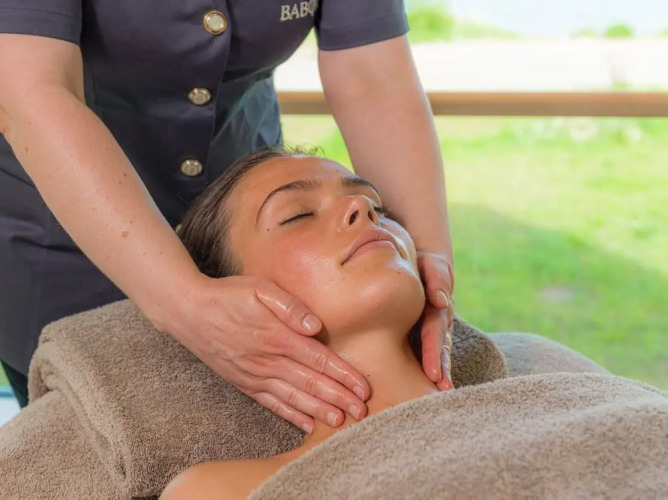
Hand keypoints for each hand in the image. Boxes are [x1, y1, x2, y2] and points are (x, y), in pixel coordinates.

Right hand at [169, 275, 369, 433]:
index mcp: (277, 337)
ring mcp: (255, 375)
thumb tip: (315, 325)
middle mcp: (268, 361)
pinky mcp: (244, 383)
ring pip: (293, 398)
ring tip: (340, 422)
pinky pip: (271, 404)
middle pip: (311, 384)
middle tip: (362, 413)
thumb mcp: (260, 289)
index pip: (319, 360)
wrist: (189, 312)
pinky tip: (307, 425)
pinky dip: (291, 416)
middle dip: (339, 398)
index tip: (363, 389)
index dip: (343, 375)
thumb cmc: (229, 295)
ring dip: (319, 411)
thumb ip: (289, 306)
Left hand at [417, 252, 454, 390]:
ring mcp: (435, 330)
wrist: (424, 265)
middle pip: (439, 348)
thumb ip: (437, 279)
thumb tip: (440, 300)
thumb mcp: (431, 265)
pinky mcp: (427, 334)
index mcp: (438, 308)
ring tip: (440, 396)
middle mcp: (440, 322)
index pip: (434, 332)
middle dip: (440, 369)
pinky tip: (429, 390)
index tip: (434, 373)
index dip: (433, 351)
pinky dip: (433, 371)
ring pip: (439, 354)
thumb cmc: (424, 265)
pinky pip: (429, 354)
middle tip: (439, 391)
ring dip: (441, 374)